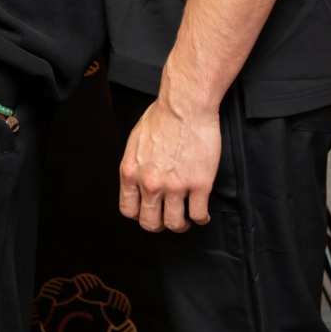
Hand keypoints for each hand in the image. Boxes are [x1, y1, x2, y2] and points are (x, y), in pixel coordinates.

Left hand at [118, 95, 220, 232]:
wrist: (185, 106)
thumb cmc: (162, 117)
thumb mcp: (135, 141)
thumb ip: (135, 165)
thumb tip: (137, 179)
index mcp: (131, 172)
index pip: (128, 210)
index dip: (140, 215)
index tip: (149, 212)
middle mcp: (150, 183)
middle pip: (150, 222)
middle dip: (159, 225)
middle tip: (168, 219)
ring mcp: (175, 186)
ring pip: (174, 223)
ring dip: (181, 225)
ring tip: (186, 219)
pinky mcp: (199, 184)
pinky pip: (199, 215)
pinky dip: (201, 218)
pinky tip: (202, 214)